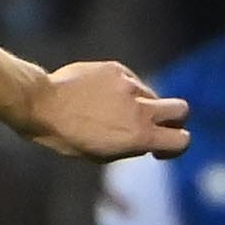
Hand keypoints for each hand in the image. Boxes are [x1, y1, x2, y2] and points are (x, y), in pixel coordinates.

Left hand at [29, 62, 190, 161]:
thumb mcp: (99, 155)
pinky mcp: (116, 69)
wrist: (42, 105)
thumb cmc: (65, 137)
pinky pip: (130, 80)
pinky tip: (99, 95)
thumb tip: (145, 140)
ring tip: (110, 110)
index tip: (159, 148)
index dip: (176, 145)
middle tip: (153, 125)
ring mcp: (129, 85)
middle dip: (173, 118)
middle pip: (181, 109)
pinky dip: (122, 89)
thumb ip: (130, 146)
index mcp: (138, 135)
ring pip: (151, 94)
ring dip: (140, 104)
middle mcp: (140, 108)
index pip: (182, 139)